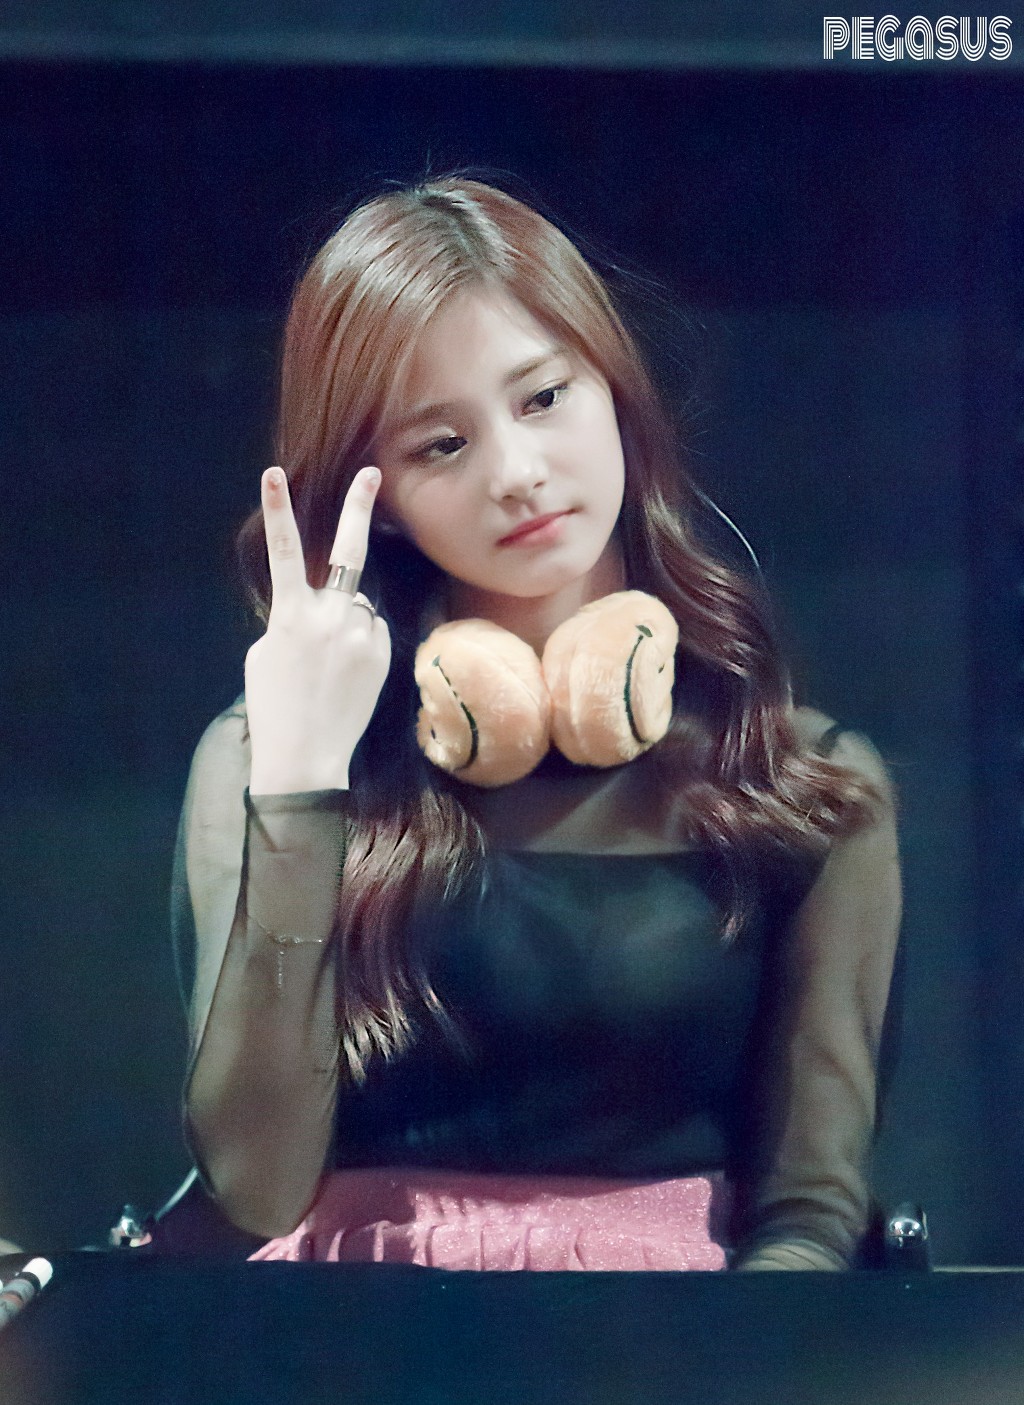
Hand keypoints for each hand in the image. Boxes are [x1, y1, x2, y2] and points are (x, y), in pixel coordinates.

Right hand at [245, 465, 391, 793]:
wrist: (306, 754)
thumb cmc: (275, 704)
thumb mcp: (266, 653)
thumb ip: (293, 618)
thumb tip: (320, 607)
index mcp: (292, 614)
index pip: (284, 551)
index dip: (279, 509)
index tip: (273, 473)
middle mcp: (331, 617)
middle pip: (349, 552)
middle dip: (357, 506)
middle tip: (370, 474)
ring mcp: (361, 634)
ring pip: (358, 605)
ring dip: (347, 619)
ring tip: (330, 663)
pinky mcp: (383, 652)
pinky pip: (373, 630)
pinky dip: (362, 641)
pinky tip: (346, 672)